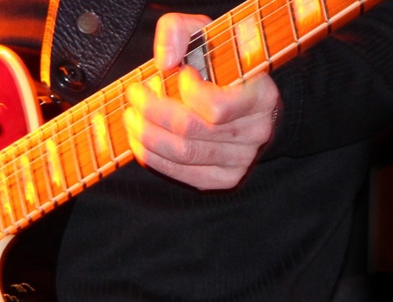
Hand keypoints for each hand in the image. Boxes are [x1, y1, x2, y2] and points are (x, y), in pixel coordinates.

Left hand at [124, 13, 280, 189]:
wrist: (246, 100)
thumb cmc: (222, 68)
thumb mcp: (205, 37)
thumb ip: (181, 31)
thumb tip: (165, 62)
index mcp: (261, 97)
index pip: (216, 107)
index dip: (186, 91)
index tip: (176, 72)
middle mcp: (255, 133)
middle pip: (190, 131)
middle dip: (152, 111)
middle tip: (134, 96)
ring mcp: (241, 160)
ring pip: (182, 153)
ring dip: (146, 135)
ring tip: (131, 117)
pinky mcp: (223, 178)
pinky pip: (181, 173)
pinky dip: (153, 157)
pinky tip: (139, 140)